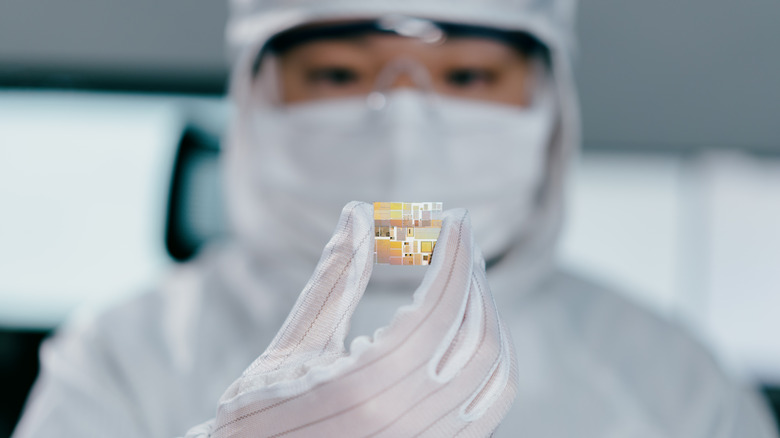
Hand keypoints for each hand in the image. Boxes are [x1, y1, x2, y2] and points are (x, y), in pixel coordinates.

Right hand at [188, 201, 517, 436]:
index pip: (432, 315)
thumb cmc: (263, 413)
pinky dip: (492, 358)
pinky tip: (468, 325)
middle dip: (473, 279)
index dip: (452, 260)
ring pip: (492, 375)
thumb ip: (332, 281)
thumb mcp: (290, 347)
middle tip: (461, 240)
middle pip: (472, 342)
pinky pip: (490, 406)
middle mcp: (397, 427)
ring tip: (466, 276)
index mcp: (355, 393)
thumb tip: (358, 213)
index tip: (456, 220)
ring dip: (487, 314)